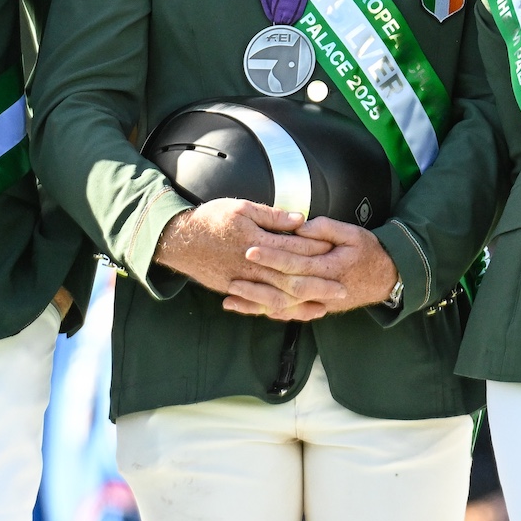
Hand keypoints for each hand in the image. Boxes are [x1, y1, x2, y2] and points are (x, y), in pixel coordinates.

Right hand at [151, 200, 337, 313]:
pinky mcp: (234, 290)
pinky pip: (261, 306)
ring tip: (324, 307)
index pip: (295, 250)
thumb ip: (272, 216)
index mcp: (258, 243)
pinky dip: (279, 311)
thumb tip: (300, 221)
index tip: (337, 255)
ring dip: (303, 304)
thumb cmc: (210, 220)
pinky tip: (293, 313)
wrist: (178, 240)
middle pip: (292, 280)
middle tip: (342, 290)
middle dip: (319, 286)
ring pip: (279, 299)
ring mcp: (243, 282)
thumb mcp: (241, 208)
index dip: (317, 252)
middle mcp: (253, 266)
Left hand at [227, 217, 400, 321]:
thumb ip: (326, 229)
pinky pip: (289, 314)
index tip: (250, 248)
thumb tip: (300, 226)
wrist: (387, 279)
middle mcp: (322, 289)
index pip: (296, 262)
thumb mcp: (354, 234)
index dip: (272, 256)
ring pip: (284, 306)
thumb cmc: (369, 252)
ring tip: (230, 297)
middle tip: (233, 274)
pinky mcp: (315, 309)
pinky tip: (246, 309)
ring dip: (256, 303)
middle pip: (285, 287)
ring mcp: (319, 302)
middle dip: (257, 283)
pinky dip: (266, 312)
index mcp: (330, 267)